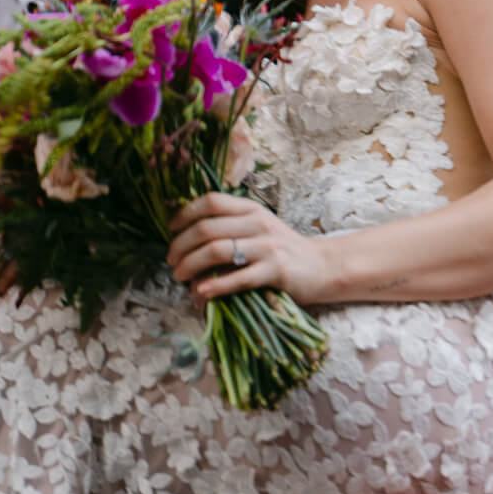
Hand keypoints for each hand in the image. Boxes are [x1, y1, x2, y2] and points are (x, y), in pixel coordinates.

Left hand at [167, 193, 330, 305]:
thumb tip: (188, 238)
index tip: (170, 230)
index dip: (184, 214)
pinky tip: (202, 292)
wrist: (321, 266)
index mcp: (250, 208)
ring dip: (191, 265)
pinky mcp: (275, 271)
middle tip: (171, 261)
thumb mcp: (257, 227)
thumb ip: (230, 226)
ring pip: (216, 250)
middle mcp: (257, 222)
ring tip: (179, 276)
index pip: (210, 201)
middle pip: (206, 228)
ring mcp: (267, 246)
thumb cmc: (281, 249)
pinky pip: (238, 278)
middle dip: (181, 245)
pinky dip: (215, 285)